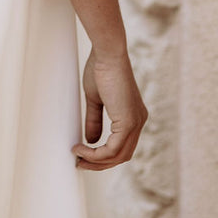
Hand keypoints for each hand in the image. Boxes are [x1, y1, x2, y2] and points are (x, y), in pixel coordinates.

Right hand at [71, 49, 147, 171]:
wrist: (107, 54)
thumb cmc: (101, 69)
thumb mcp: (96, 99)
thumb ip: (95, 120)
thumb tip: (91, 140)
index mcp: (133, 115)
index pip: (122, 146)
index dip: (103, 155)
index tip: (84, 154)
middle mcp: (139, 121)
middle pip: (121, 155)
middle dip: (99, 163)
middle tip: (80, 163)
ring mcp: (136, 122)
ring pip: (118, 156)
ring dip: (96, 161)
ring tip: (78, 156)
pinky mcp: (128, 122)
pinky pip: (113, 149)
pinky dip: (96, 154)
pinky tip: (82, 149)